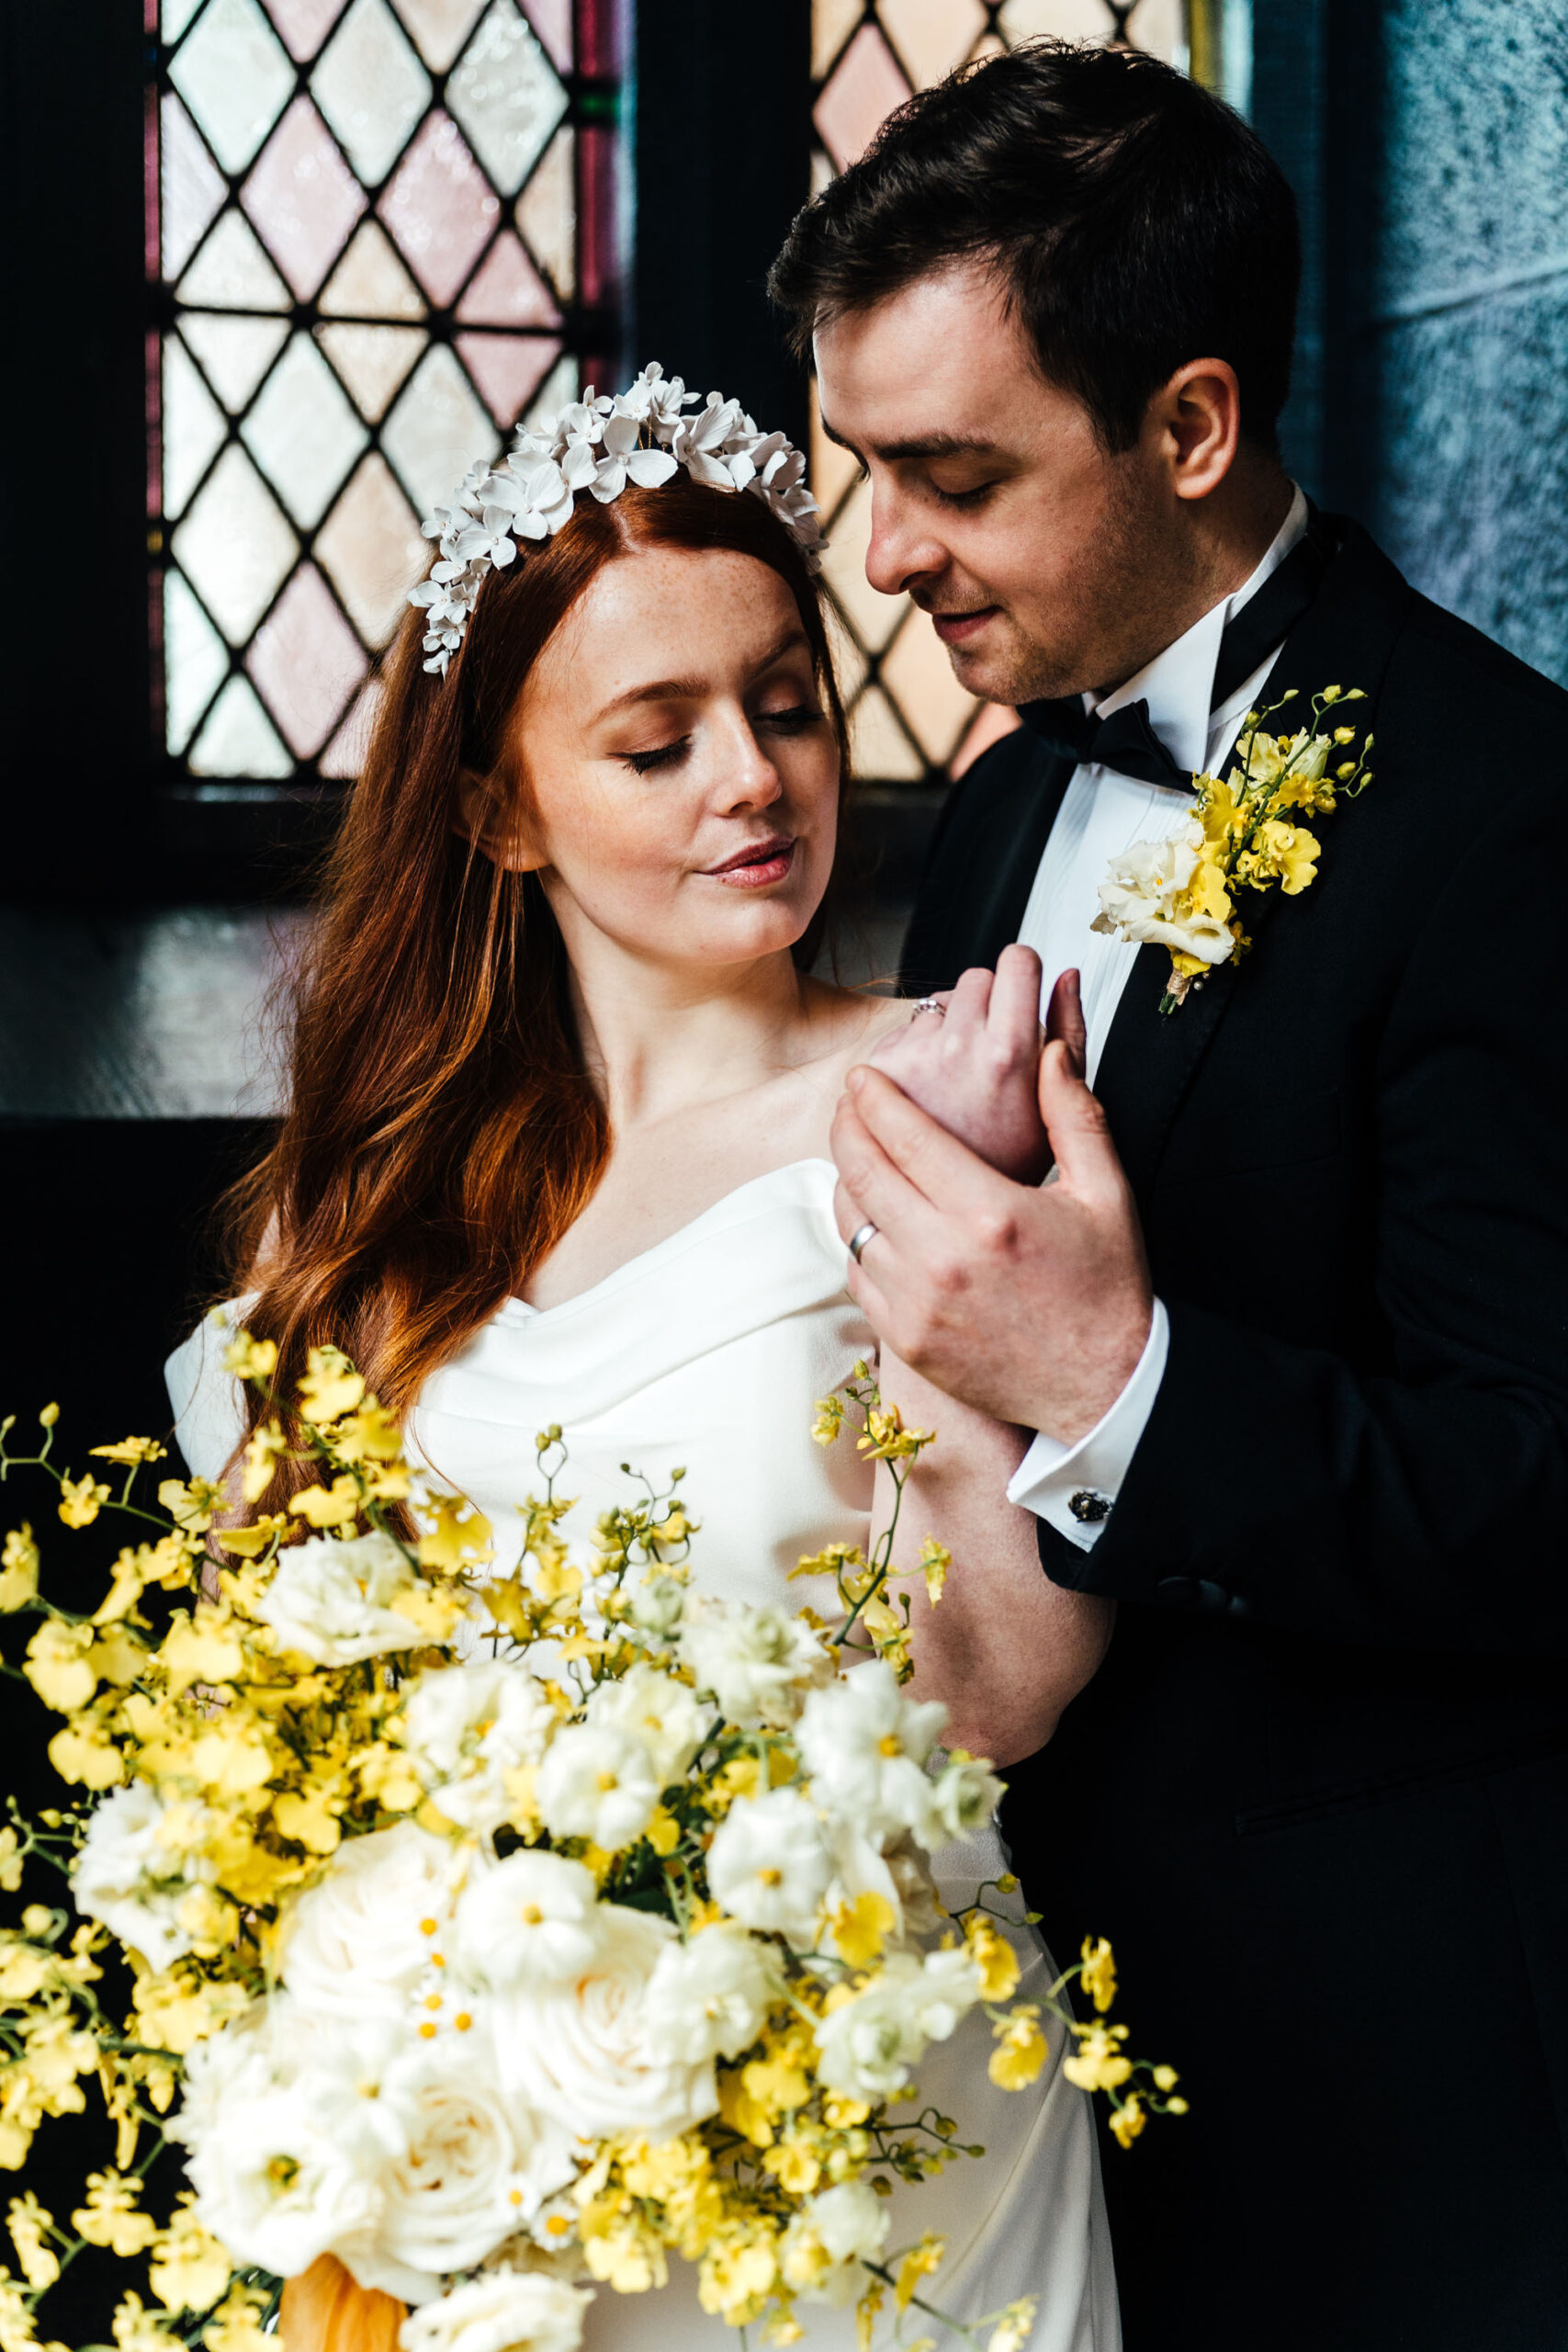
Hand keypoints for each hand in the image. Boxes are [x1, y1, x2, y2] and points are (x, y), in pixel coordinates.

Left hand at [833, 973, 1152, 1442]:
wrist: (1106, 1386)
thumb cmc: (1108, 1286)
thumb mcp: (1107, 1193)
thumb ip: (1074, 1115)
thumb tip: (1051, 1051)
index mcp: (991, 1212)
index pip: (905, 1135)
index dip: (873, 1098)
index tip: (861, 1076)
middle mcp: (943, 1258)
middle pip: (862, 1171)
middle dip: (846, 1127)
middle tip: (847, 1105)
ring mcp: (918, 1304)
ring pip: (851, 1224)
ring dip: (847, 1183)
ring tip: (858, 1157)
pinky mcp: (906, 1340)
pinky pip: (858, 1276)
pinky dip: (859, 1241)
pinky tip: (875, 1221)